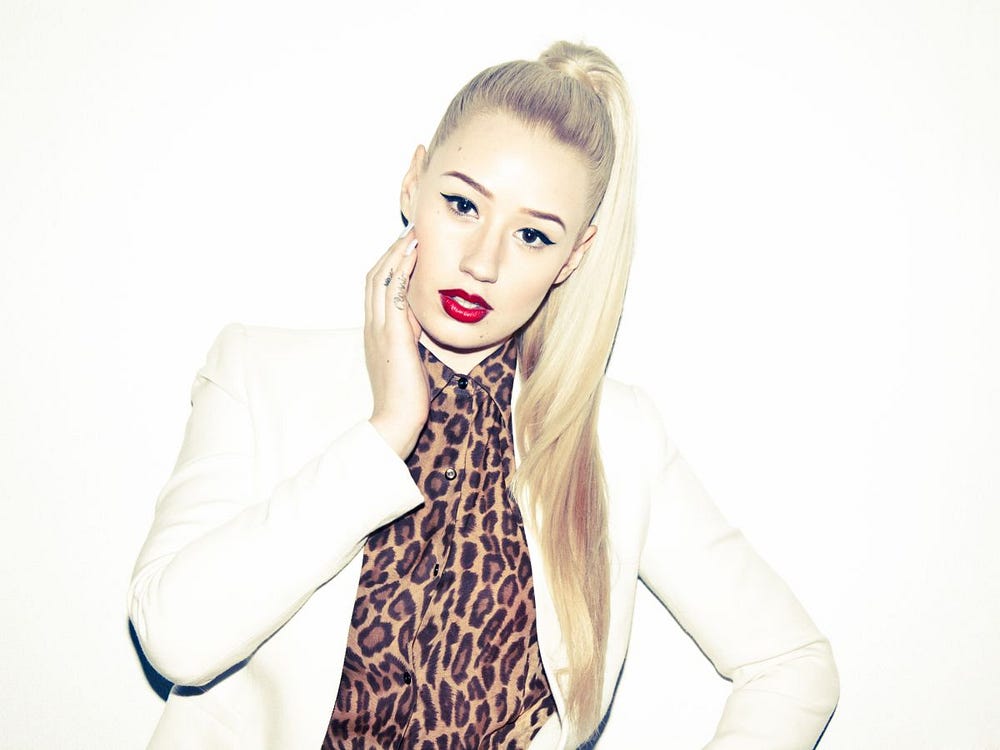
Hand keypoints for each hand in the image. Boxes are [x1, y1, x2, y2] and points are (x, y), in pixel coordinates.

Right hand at [364, 226, 427, 458]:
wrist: (395, 420)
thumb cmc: (407, 397)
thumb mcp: (409, 358)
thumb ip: (411, 337)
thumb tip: (422, 321)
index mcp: (376, 332)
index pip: (377, 288)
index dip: (390, 264)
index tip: (407, 246)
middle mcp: (372, 326)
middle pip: (375, 276)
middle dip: (392, 250)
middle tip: (410, 230)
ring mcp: (379, 329)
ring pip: (381, 279)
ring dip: (397, 253)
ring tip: (413, 233)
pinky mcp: (391, 335)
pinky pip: (393, 293)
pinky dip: (402, 269)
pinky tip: (415, 255)